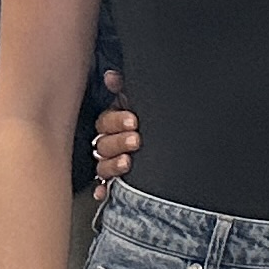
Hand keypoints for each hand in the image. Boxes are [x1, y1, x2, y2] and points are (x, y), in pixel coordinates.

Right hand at [91, 71, 136, 189]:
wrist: (167, 147)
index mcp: (111, 122)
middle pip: (103, 143)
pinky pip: (102, 185)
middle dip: (119, 141)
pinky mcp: (111, 180)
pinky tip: (103, 192)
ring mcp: (108, 162)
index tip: (133, 121)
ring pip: (101, 164)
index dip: (117, 120)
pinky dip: (101, 189)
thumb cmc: (144, 120)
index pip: (106, 121)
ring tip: (127, 162)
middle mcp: (106, 142)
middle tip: (135, 140)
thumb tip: (111, 76)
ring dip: (112, 164)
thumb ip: (123, 88)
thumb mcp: (136, 102)